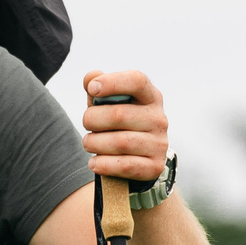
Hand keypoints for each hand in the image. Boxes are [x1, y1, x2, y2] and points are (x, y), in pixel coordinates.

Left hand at [82, 69, 168, 183]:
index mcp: (150, 97)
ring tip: (88, 143)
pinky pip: (124, 165)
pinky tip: (94, 162)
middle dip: (93, 119)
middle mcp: (159, 118)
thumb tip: (91, 77)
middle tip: (86, 124)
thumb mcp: (108, 105)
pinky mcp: (154, 167)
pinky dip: (103, 164)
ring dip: (95, 143)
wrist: (137, 161)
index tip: (92, 89)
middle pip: (119, 114)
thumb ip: (98, 89)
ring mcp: (159, 144)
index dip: (112, 82)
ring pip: (120, 142)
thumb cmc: (118, 126)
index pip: (137, 81)